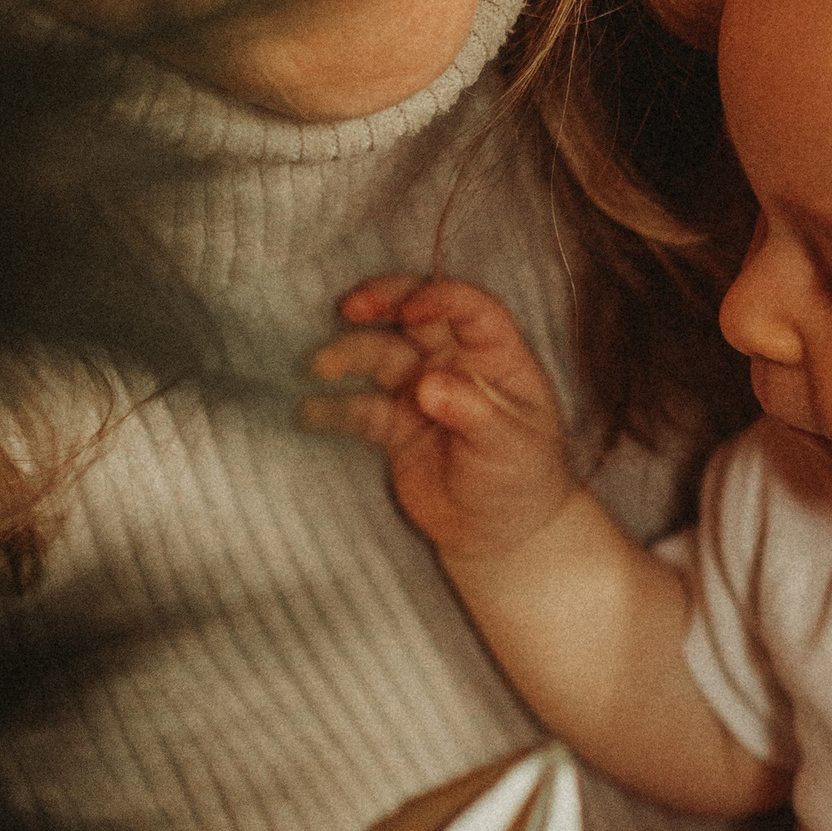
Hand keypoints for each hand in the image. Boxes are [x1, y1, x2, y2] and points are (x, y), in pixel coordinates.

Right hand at [303, 273, 573, 561]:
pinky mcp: (394, 425)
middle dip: (383, 303)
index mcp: (495, 355)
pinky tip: (308, 411)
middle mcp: (454, 362)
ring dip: (349, 354)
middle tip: (350, 307)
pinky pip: (361, 407)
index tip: (411, 308)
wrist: (499, 533)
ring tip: (320, 365)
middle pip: (414, 317)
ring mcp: (420, 391)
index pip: (468, 308)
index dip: (440, 297)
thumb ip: (474, 412)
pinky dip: (334, 407)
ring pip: (381, 356)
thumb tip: (428, 386)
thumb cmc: (522, 477)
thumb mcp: (511, 445)